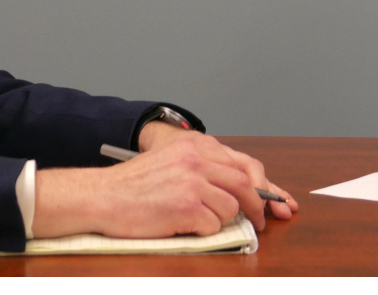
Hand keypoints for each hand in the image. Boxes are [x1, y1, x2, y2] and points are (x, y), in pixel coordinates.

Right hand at [138, 121, 296, 222]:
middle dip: (256, 207)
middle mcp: (197, 160)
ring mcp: (193, 183)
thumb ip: (204, 168)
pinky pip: (212, 225)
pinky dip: (203, 230)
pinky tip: (183, 225)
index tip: (274, 201)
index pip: (243, 164)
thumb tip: (239, 189)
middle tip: (259, 221)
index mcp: (195, 146)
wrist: (102, 196)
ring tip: (198, 220)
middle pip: (244, 184)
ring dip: (220, 219)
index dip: (263, 185)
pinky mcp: (186, 207)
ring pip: (230, 207)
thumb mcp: (172, 161)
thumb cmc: (134, 184)